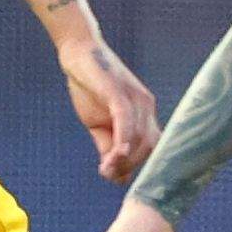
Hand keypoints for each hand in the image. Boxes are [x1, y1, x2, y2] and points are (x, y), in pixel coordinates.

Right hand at [61, 30, 159, 186]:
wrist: (78, 53)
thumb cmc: (89, 87)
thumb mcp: (97, 123)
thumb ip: (107, 146)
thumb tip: (116, 176)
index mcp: (144, 113)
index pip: (153, 147)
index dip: (139, 166)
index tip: (120, 178)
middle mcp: (146, 105)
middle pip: (149, 145)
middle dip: (131, 165)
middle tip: (108, 172)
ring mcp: (134, 97)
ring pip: (139, 136)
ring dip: (124, 158)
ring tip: (106, 168)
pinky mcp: (117, 90)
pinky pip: (126, 118)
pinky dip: (124, 137)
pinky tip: (117, 152)